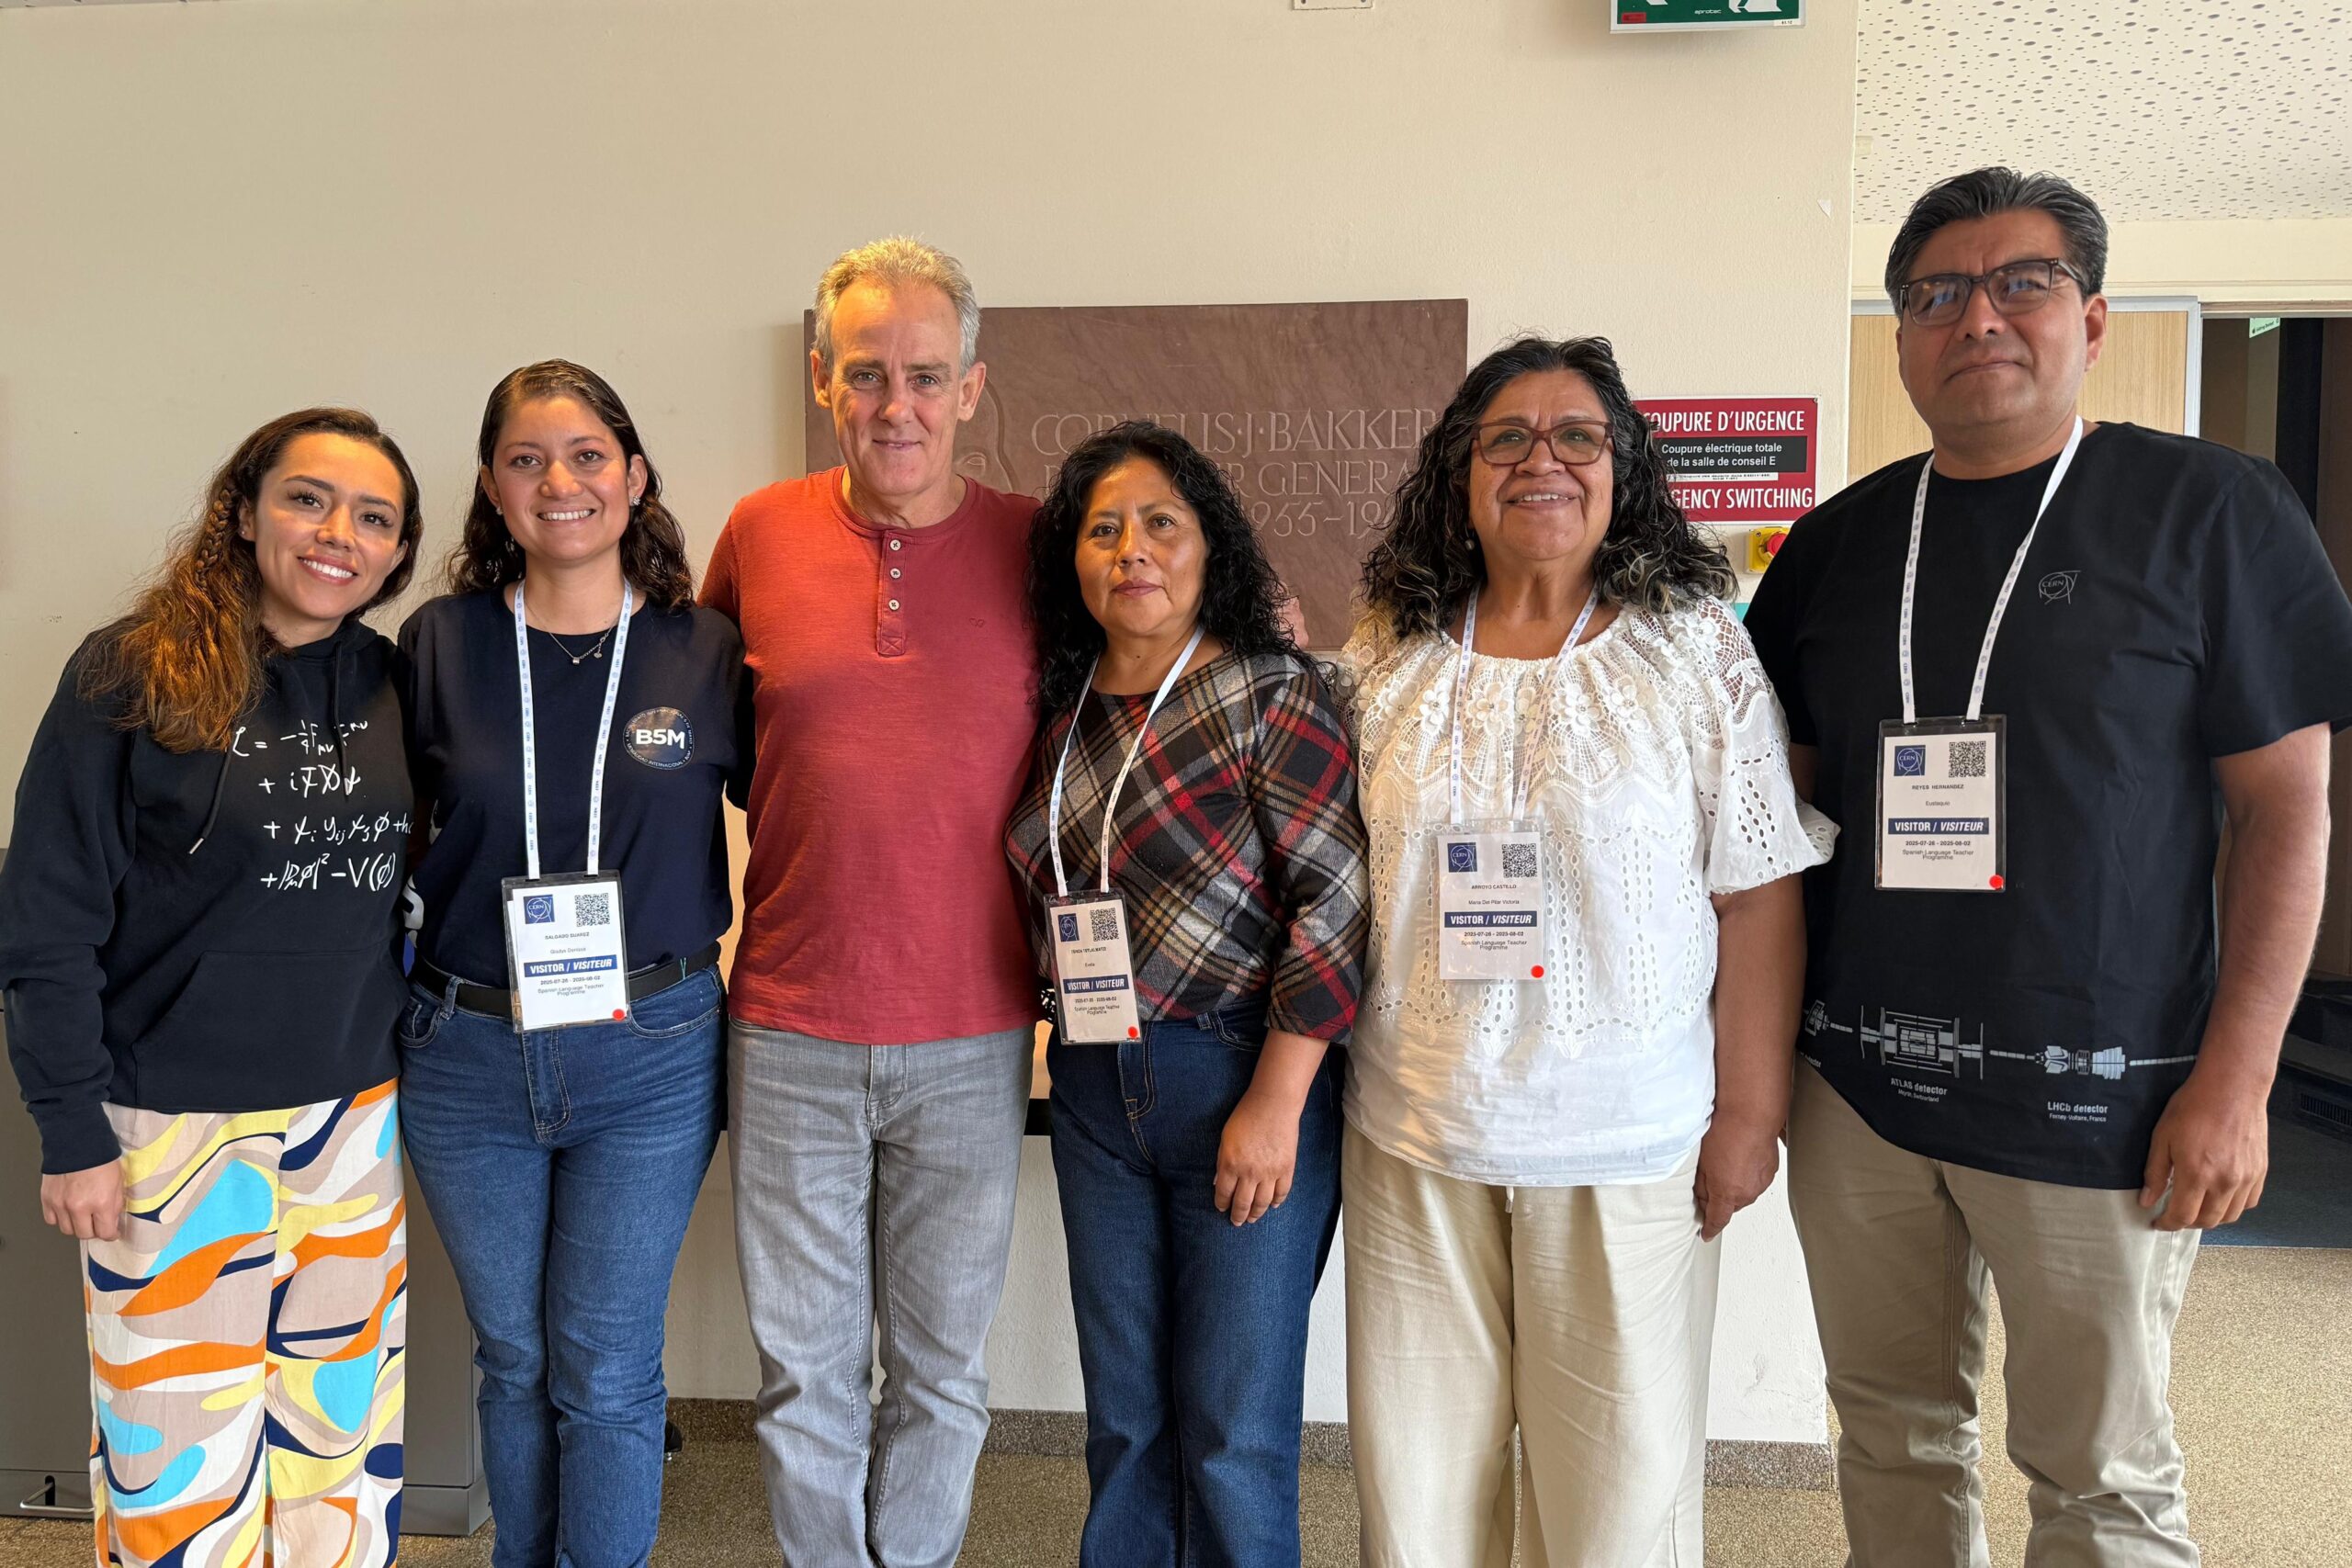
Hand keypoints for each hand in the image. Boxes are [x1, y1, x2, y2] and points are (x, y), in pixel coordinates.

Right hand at [40, 1159, 126, 1241]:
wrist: (78, 1142)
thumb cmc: (100, 1158)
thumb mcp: (119, 1182)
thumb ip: (115, 1205)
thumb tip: (112, 1221)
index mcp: (101, 1202)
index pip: (105, 1233)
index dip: (111, 1234)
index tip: (112, 1232)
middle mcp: (79, 1206)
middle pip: (84, 1234)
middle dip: (94, 1231)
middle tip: (97, 1223)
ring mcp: (60, 1204)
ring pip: (67, 1230)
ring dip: (76, 1226)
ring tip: (83, 1216)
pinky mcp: (47, 1199)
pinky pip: (51, 1219)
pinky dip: (60, 1218)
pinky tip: (68, 1211)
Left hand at [1214, 1088, 1301, 1225]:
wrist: (1273, 1104)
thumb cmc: (1246, 1116)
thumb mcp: (1225, 1138)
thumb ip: (1221, 1161)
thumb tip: (1218, 1182)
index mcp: (1230, 1164)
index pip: (1223, 1193)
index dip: (1221, 1204)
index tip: (1221, 1208)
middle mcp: (1249, 1172)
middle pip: (1242, 1203)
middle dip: (1238, 1215)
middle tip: (1236, 1222)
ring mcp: (1270, 1172)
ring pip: (1262, 1203)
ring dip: (1256, 1214)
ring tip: (1252, 1219)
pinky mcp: (1286, 1169)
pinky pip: (1282, 1193)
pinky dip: (1277, 1202)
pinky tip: (1272, 1206)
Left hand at [1694, 1117, 1779, 1239]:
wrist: (1751, 1115)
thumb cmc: (1724, 1132)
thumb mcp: (1702, 1163)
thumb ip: (1702, 1187)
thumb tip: (1702, 1199)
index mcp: (1727, 1194)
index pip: (1717, 1220)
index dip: (1710, 1229)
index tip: (1705, 1234)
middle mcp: (1747, 1193)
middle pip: (1730, 1206)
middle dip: (1720, 1198)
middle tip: (1709, 1179)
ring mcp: (1761, 1183)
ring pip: (1743, 1193)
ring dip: (1734, 1185)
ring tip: (1727, 1163)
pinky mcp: (1770, 1172)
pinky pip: (1755, 1181)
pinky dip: (1747, 1174)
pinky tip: (1740, 1157)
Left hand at [2141, 1069, 2268, 1229]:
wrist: (2232, 1088)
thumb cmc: (2194, 1107)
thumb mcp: (2162, 1137)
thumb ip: (2155, 1173)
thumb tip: (2147, 1200)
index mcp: (2196, 1175)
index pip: (2182, 1216)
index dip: (2167, 1224)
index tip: (2158, 1222)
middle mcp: (2224, 1182)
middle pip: (2207, 1221)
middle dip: (2187, 1223)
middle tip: (2175, 1214)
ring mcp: (2246, 1179)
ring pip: (2230, 1216)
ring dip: (2211, 1218)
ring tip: (2197, 1207)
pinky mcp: (2260, 1172)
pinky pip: (2249, 1202)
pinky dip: (2234, 1206)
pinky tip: (2221, 1196)